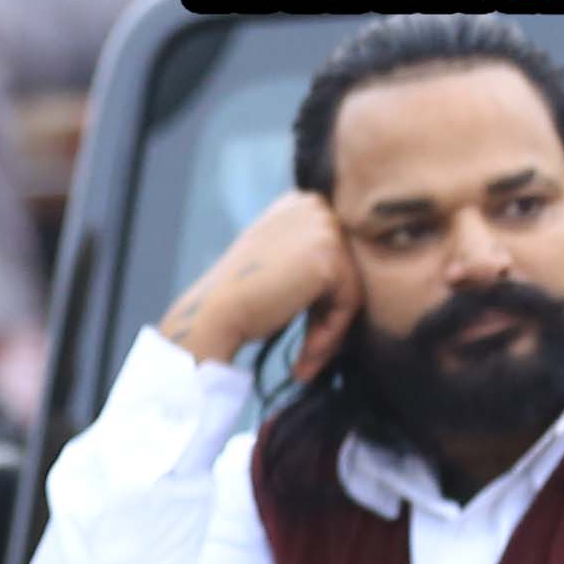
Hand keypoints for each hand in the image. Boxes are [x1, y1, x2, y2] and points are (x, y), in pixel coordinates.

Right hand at [160, 189, 350, 374]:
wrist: (211, 316)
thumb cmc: (236, 302)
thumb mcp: (274, 265)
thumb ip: (305, 260)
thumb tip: (340, 286)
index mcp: (297, 203)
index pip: (335, 252)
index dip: (322, 297)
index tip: (306, 333)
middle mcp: (312, 205)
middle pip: (348, 266)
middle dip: (329, 314)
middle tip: (309, 355)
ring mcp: (322, 225)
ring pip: (352, 285)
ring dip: (331, 329)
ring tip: (306, 360)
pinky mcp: (328, 254)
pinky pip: (349, 300)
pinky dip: (331, 333)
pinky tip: (306, 354)